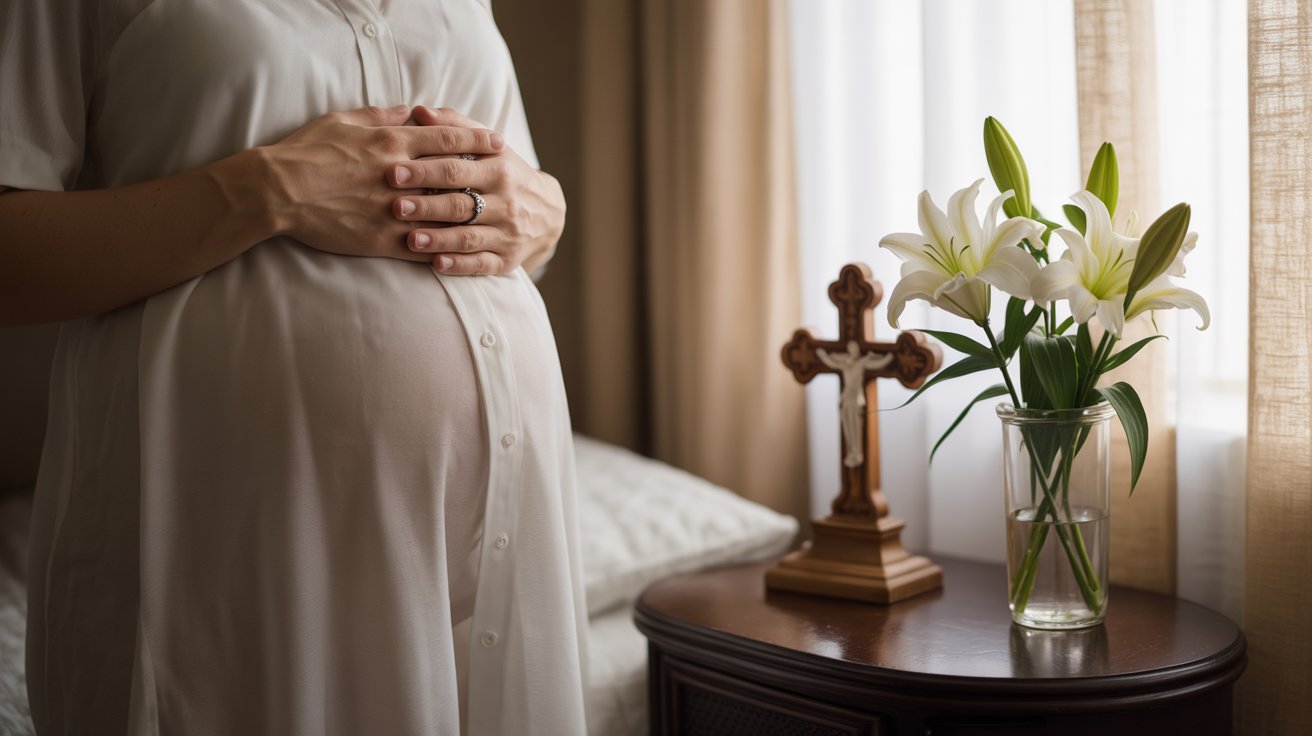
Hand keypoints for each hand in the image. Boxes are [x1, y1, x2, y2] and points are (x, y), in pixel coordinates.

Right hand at [262, 105, 505, 261]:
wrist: (275, 190)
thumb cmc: (305, 152)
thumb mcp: (343, 121)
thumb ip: (381, 116)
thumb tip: (410, 110)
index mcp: (391, 144)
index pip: (446, 139)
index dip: (476, 140)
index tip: (499, 142)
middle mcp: (399, 175)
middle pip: (455, 175)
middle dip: (485, 176)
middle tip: (510, 179)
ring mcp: (392, 209)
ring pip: (444, 214)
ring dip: (472, 216)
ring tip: (494, 217)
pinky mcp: (381, 239)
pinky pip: (422, 246)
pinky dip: (444, 249)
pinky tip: (462, 252)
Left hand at [386, 106, 565, 275]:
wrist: (548, 213)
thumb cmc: (505, 174)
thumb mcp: (488, 147)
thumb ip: (454, 128)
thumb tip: (418, 111)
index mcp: (499, 170)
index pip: (457, 169)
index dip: (424, 170)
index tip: (393, 172)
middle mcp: (506, 202)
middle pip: (461, 204)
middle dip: (426, 206)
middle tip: (395, 206)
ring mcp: (507, 234)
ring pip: (470, 237)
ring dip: (439, 239)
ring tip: (411, 240)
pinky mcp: (506, 260)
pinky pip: (482, 264)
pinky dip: (460, 264)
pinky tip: (437, 264)